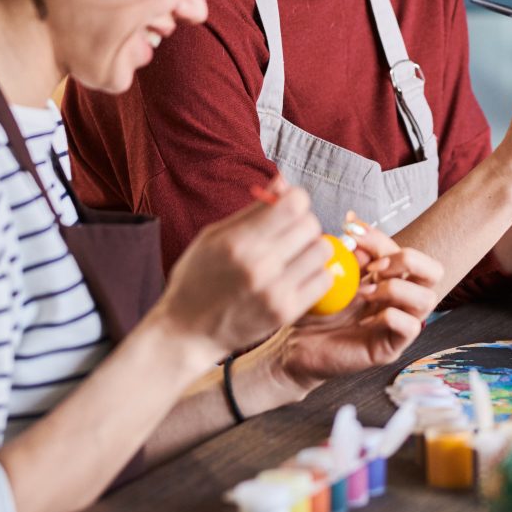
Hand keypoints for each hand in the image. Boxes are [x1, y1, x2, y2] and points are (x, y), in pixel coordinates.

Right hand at [156, 174, 332, 354]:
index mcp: (238, 241)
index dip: (295, 199)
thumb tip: (284, 180)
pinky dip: (315, 273)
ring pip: (322, 250)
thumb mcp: (214, 236)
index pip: (294, 204)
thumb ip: (253, 209)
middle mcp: (259, 265)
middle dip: (303, 222)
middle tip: (288, 233)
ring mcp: (275, 291)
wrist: (188, 331)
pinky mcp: (286, 312)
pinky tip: (298, 275)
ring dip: (311, 248)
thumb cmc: (197, 278)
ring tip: (293, 255)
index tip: (286, 207)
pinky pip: (324, 280)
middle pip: (311, 224)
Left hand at [273, 223, 442, 391]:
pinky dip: (390, 316)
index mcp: (390, 279)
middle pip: (434, 271)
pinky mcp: (392, 347)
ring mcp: (400, 324)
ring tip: (364, 293)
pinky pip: (411, 327)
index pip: (402, 250)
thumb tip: (354, 224)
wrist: (298, 345)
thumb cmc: (317, 309)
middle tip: (374, 267)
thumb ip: (348, 252)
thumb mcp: (332, 274)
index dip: (380, 237)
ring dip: (396, 288)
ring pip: (428, 298)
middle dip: (408, 260)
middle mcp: (401, 300)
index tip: (351, 230)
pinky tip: (364, 319)